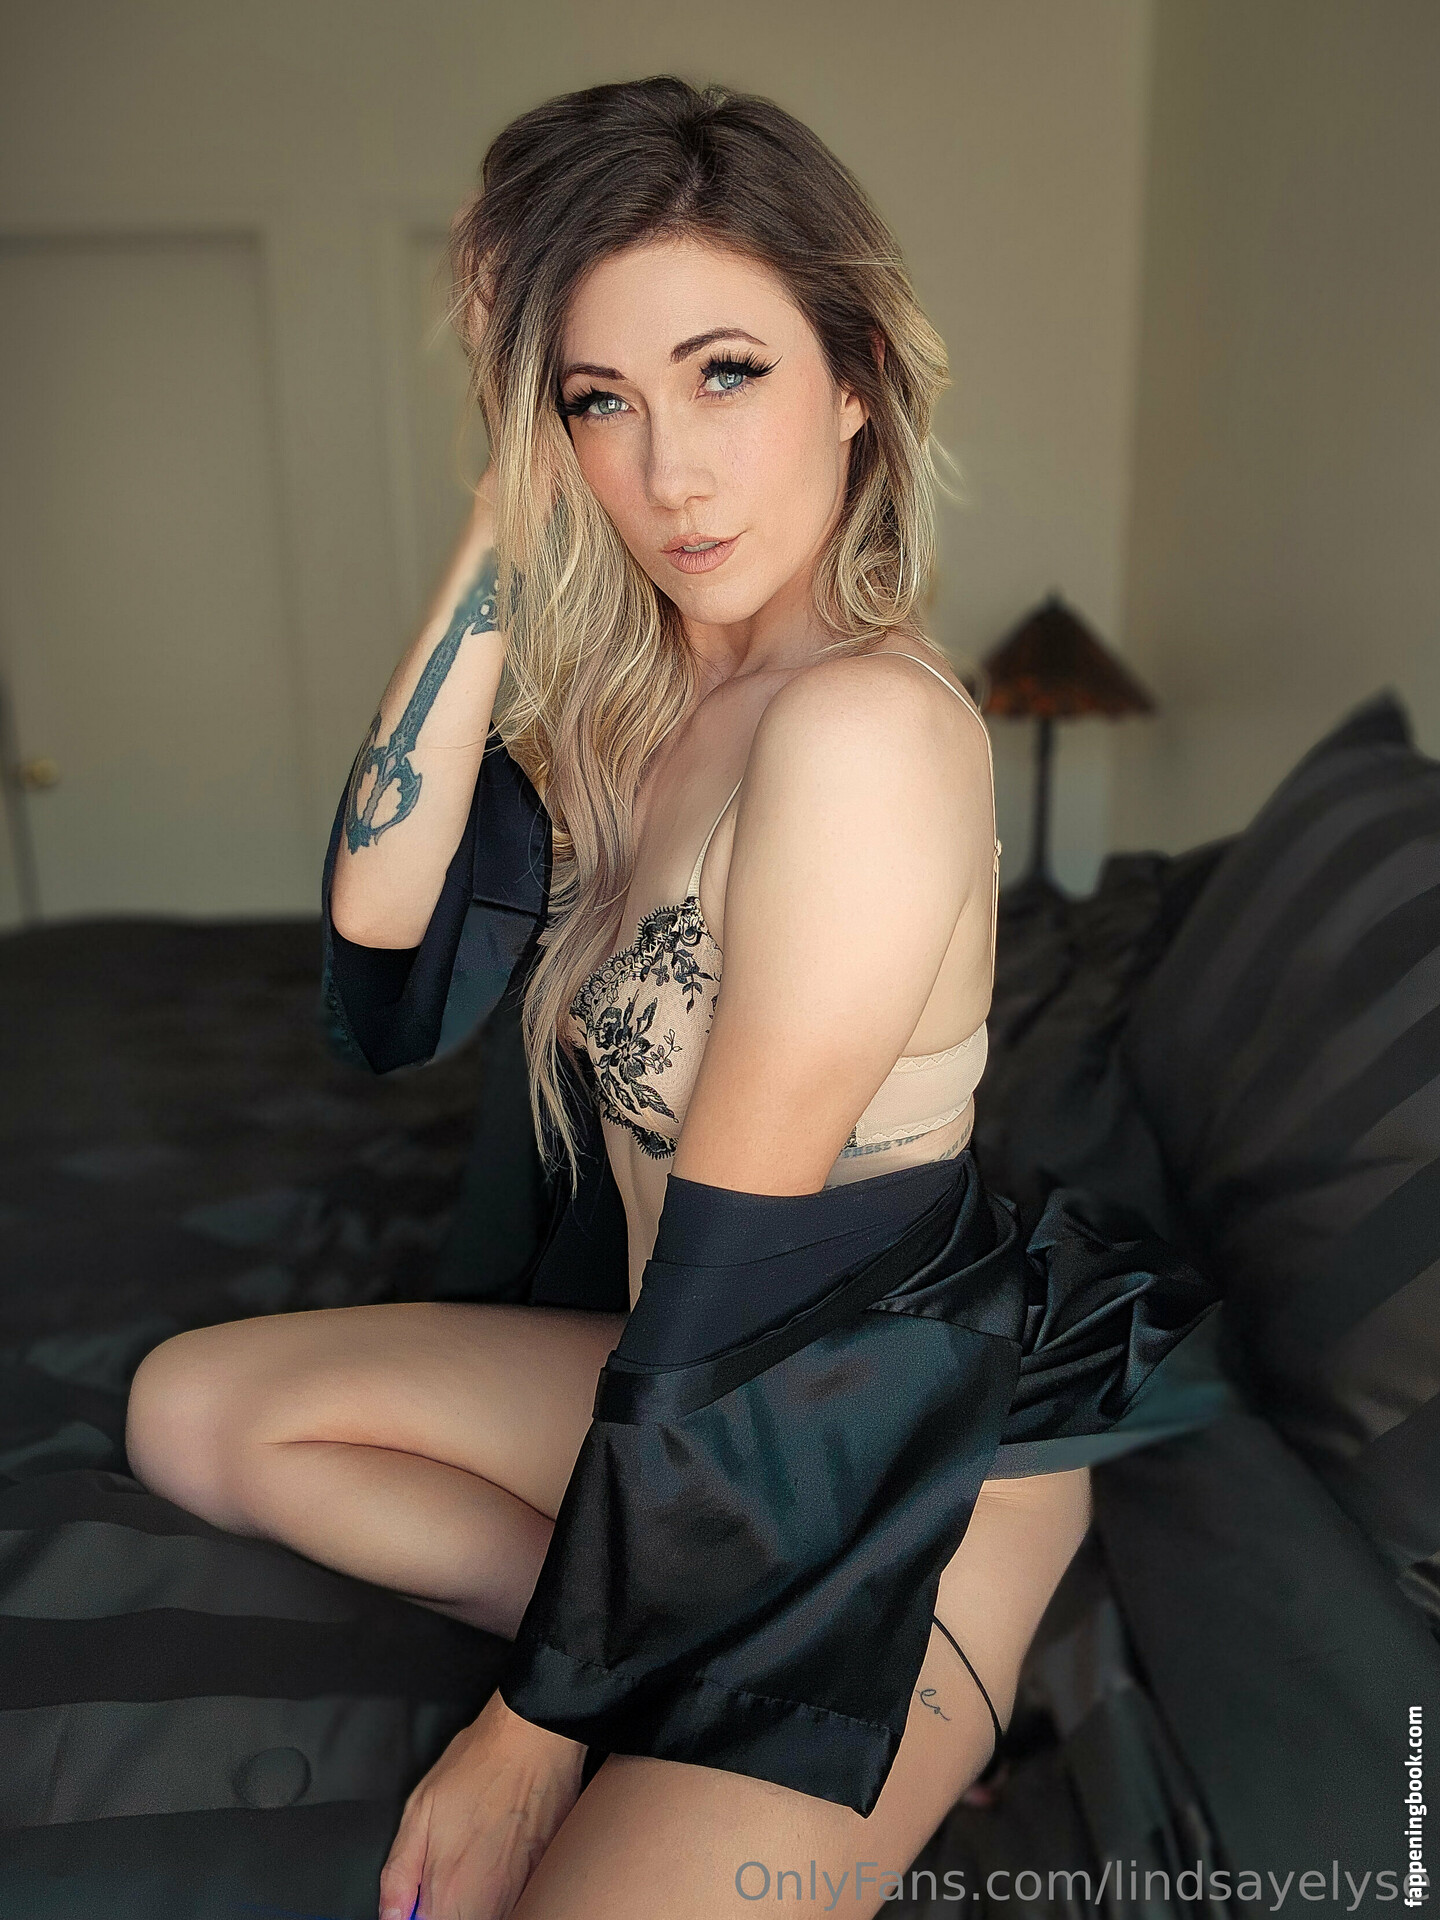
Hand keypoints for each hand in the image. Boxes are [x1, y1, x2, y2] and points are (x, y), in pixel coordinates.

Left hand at [378, 1690, 585, 1919]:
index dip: (419, 1914)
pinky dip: (504, 1888)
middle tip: (448, 1871)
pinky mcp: (544, 1876)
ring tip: (477, 1856)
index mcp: (448, 1893)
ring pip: (491, 1916)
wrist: (532, 1739)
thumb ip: (397, 1874)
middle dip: (448, 1907)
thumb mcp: (418, 1810)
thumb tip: (390, 1915)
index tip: (419, 1900)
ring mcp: (521, 1893)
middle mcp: (488, 1903)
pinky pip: (521, 1900)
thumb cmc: (478, 1766)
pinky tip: (502, 1852)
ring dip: (477, 1899)